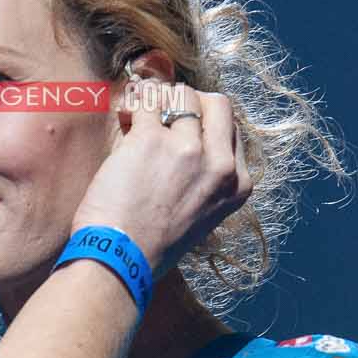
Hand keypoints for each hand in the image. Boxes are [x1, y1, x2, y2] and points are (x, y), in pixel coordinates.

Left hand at [69, 77, 253, 276]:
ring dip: (158, 100)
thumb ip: (204, 177)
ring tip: (137, 120)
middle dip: (189, 102)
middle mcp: (220, 165)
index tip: (180, 132)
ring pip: (180, 94)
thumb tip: (184, 132)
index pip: (231, 129)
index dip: (203, 124)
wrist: (120, 263)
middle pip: (217, 103)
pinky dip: (135, 103)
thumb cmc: (151, 246)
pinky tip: (125, 117)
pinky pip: (148, 100)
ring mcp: (188, 150)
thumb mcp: (200, 215)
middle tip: (163, 117)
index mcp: (237, 184)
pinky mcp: (151, 140)